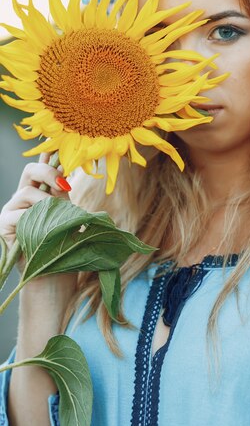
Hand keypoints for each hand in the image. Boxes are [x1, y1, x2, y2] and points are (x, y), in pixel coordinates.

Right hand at [0, 153, 71, 268]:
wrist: (54, 276)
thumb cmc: (64, 247)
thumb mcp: (68, 216)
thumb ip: (63, 196)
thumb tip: (66, 173)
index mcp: (40, 193)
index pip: (42, 167)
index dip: (49, 155)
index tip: (60, 149)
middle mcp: (23, 198)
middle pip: (30, 170)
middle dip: (48, 172)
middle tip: (64, 185)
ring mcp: (11, 210)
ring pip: (28, 193)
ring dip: (47, 206)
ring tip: (57, 223)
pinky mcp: (3, 224)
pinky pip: (18, 214)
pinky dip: (33, 221)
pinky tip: (41, 233)